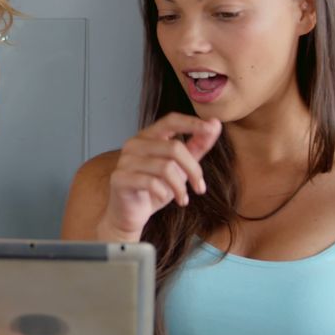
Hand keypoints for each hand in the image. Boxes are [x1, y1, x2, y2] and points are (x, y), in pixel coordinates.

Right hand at [99, 113, 221, 240]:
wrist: (130, 213)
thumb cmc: (155, 188)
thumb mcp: (181, 167)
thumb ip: (197, 145)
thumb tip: (215, 123)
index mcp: (148, 136)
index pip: (171, 121)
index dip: (192, 123)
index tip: (212, 128)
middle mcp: (134, 144)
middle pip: (174, 147)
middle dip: (193, 169)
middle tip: (200, 188)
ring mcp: (125, 161)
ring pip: (165, 167)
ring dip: (180, 187)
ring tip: (183, 198)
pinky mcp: (119, 178)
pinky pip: (151, 182)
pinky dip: (163, 193)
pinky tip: (163, 198)